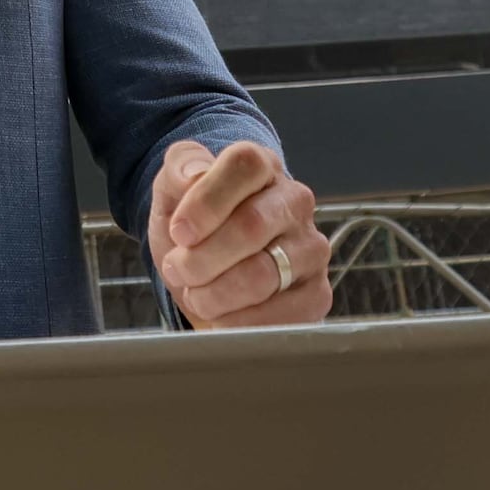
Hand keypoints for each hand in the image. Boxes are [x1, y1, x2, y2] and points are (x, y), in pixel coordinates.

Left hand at [149, 139, 330, 330]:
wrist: (209, 271)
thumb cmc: (195, 226)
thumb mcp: (173, 190)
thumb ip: (179, 168)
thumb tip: (193, 175)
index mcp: (263, 167)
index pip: (245, 166)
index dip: (206, 201)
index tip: (178, 232)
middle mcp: (295, 202)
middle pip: (251, 226)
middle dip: (201, 258)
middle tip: (178, 270)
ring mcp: (311, 248)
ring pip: (262, 275)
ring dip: (215, 294)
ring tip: (197, 295)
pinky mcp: (317, 293)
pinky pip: (281, 315)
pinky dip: (239, 323)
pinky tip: (222, 317)